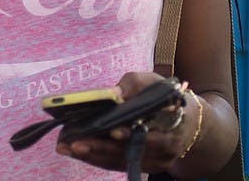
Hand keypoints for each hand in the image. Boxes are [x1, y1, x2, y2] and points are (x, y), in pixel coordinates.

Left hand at [55, 71, 196, 174]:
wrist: (182, 119)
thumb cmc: (163, 97)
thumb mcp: (152, 82)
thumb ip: (135, 84)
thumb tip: (114, 93)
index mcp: (172, 128)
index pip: (152, 137)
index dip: (131, 135)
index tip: (112, 132)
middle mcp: (165, 151)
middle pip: (129, 152)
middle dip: (100, 148)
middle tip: (73, 144)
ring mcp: (154, 162)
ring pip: (120, 161)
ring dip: (91, 156)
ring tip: (65, 147)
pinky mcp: (142, 166)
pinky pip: (116, 164)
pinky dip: (95, 158)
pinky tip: (75, 151)